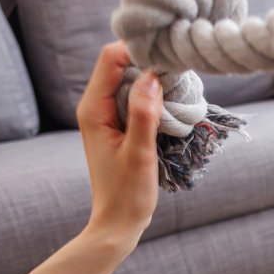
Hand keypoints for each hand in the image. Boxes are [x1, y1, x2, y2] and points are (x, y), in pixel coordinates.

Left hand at [76, 41, 162, 256]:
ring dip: (155, 80)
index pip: (111, 58)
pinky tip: (172, 105)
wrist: (118, 223)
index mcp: (93, 109)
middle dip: (150, 62)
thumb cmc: (126, 194)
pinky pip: (137, 97)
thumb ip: (144, 114)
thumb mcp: (139, 154)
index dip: (138, 50)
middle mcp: (96, 106)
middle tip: (180, 72)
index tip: (168, 58)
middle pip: (122, 63)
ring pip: (131, 79)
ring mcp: (108, 115)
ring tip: (180, 88)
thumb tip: (152, 76)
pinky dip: (155, 97)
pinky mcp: (120, 124)